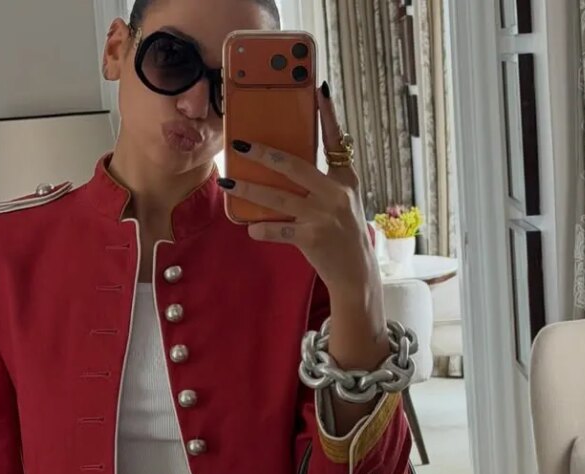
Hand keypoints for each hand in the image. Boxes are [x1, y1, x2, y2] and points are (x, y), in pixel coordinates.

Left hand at [218, 83, 374, 296]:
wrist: (356, 272)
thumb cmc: (343, 233)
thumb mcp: (343, 201)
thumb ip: (323, 182)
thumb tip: (285, 162)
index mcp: (345, 179)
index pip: (336, 140)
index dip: (327, 115)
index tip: (318, 91)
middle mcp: (336, 194)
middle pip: (295, 166)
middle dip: (264, 154)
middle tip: (239, 145)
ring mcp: (323, 216)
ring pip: (278, 197)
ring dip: (249, 189)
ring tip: (228, 182)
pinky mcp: (312, 238)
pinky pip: (278, 230)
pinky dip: (261, 229)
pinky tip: (250, 227)